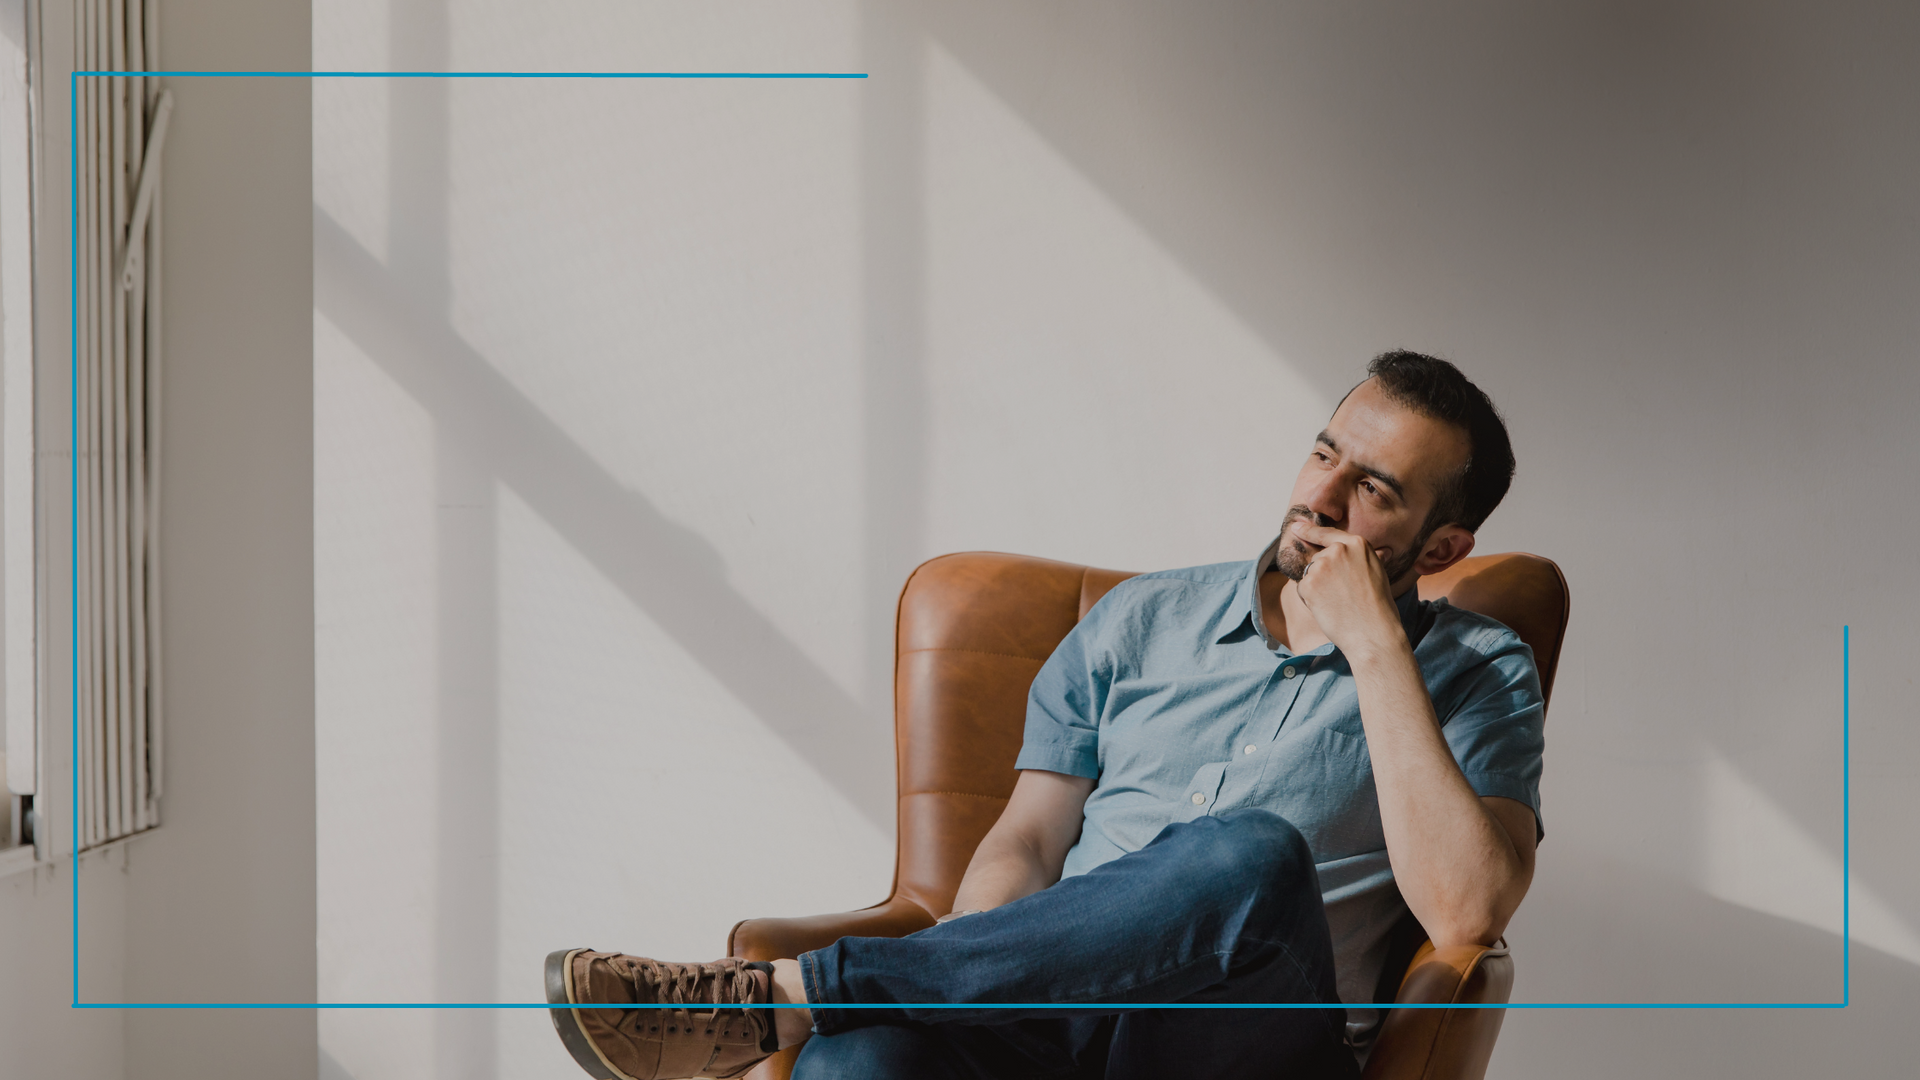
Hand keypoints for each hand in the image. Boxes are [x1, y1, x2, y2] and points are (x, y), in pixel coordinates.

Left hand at [1291, 519, 1401, 657]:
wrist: (1373, 632)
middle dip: (1323, 575)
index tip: (1296, 527)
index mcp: (1357, 544)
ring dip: (1317, 588)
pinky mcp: (1309, 583)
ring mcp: (1322, 565)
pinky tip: (1328, 608)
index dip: (1309, 530)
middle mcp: (1337, 550)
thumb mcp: (1376, 572)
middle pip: (1318, 559)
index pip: (1328, 534)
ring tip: (1338, 601)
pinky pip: (1302, 589)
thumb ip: (1360, 558)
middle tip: (1343, 594)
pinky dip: (1310, 600)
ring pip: (1309, 574)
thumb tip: (1369, 551)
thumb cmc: (1378, 607)